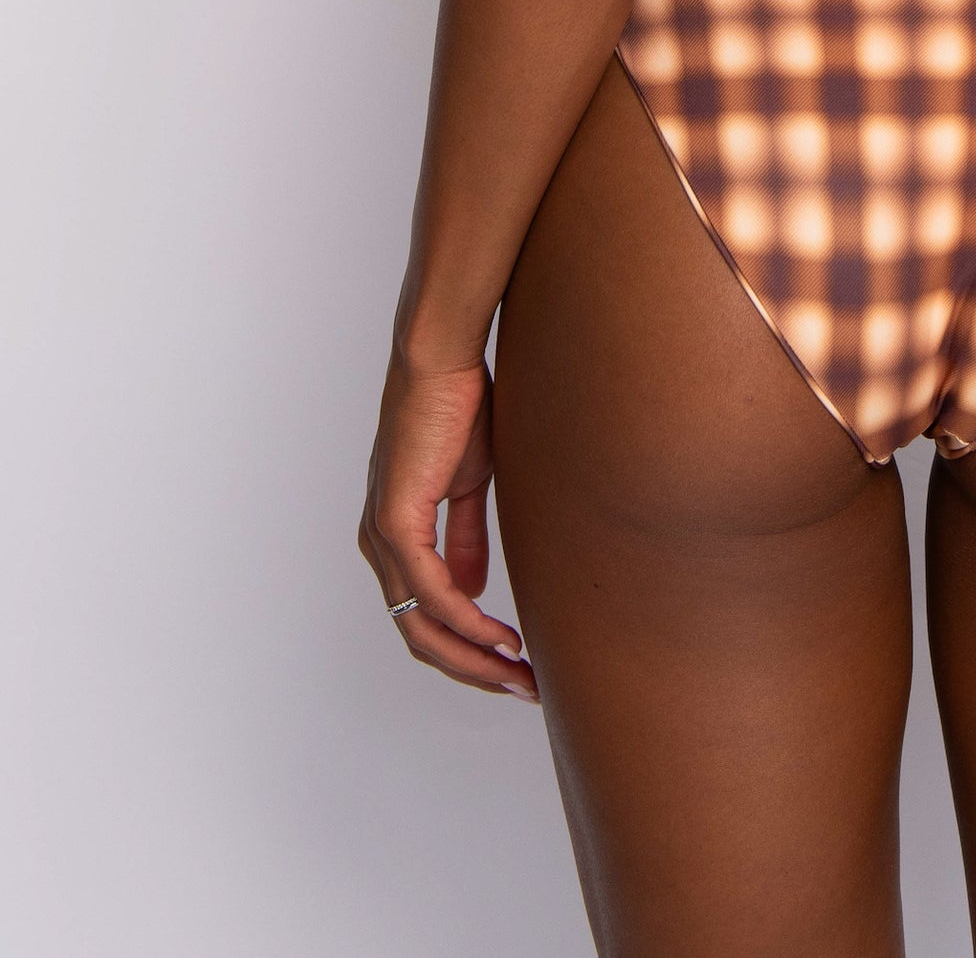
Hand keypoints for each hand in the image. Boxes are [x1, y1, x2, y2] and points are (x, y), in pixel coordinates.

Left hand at [358, 351, 537, 700]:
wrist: (440, 362)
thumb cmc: (454, 409)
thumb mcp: (466, 484)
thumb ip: (464, 537)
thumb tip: (471, 591)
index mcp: (394, 536)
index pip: (424, 616)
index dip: (465, 650)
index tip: (512, 665)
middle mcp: (380, 546)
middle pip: (420, 636)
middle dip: (472, 669)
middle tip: (521, 688)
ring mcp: (384, 537)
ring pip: (422, 626)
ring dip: (473, 658)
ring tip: (519, 674)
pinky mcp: (397, 523)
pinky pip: (432, 593)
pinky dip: (466, 622)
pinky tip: (501, 637)